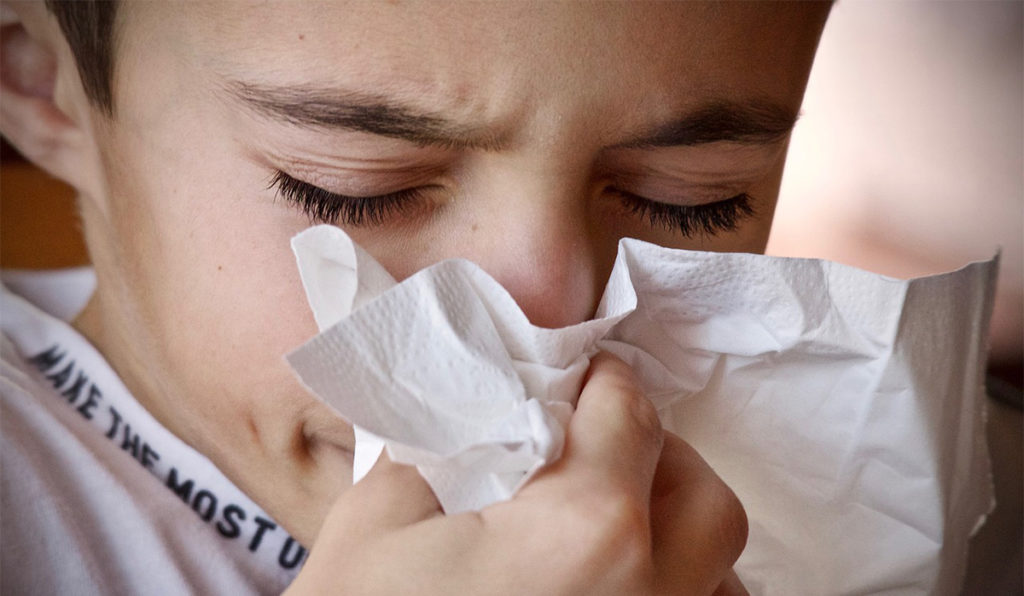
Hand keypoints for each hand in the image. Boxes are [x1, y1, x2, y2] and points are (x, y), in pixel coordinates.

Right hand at [287, 352, 747, 594]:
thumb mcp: (376, 526)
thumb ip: (443, 454)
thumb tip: (480, 426)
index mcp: (585, 530)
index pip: (629, 417)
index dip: (605, 380)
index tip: (588, 375)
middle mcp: (649, 593)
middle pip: (701, 496)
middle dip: (657, 455)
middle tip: (598, 446)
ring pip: (717, 572)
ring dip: (676, 530)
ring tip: (610, 522)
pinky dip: (672, 591)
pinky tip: (612, 588)